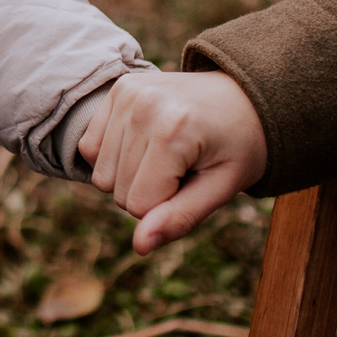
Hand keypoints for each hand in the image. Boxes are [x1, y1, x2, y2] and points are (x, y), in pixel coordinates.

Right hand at [79, 71, 268, 253]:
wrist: (245, 99)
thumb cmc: (237, 148)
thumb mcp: (221, 189)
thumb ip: (180, 219)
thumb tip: (139, 246)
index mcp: (174, 130)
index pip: (138, 206)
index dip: (167, 206)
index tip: (195, 181)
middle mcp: (144, 105)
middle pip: (117, 192)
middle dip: (149, 192)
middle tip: (185, 166)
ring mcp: (128, 93)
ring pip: (100, 174)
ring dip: (130, 175)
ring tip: (168, 153)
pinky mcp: (118, 89)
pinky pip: (90, 147)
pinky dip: (113, 156)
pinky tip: (145, 143)